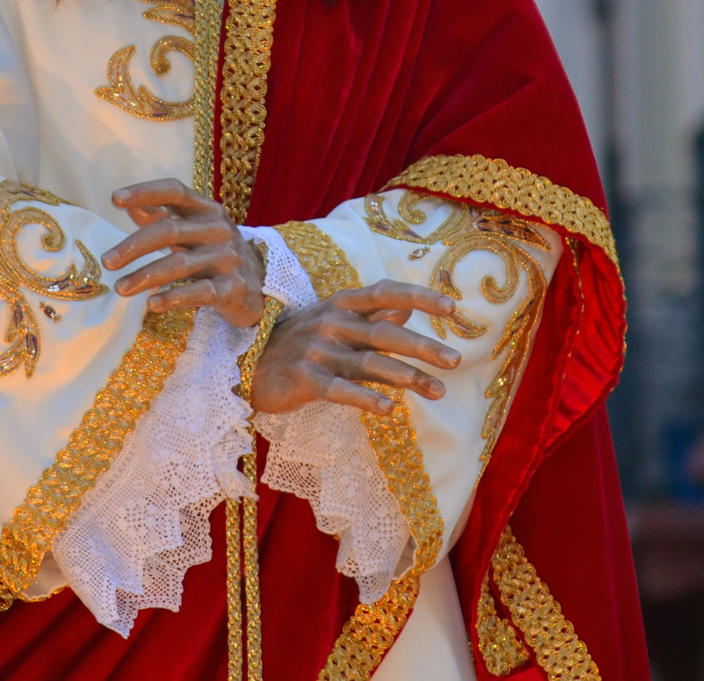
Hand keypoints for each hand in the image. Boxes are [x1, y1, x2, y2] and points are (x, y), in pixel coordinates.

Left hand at [102, 179, 265, 328]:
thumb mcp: (194, 231)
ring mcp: (228, 259)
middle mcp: (219, 229)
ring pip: (180, 264)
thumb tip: (128, 203)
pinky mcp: (233, 289)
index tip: (114, 198)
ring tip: (120, 288)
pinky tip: (152, 304)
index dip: (145, 192)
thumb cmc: (216, 254)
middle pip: (170, 230)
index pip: (175, 192)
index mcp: (207, 210)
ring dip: (145, 276)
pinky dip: (173, 298)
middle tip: (107, 262)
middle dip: (134, 246)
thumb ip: (163, 217)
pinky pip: (199, 292)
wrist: (260, 287)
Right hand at [251, 281, 460, 415]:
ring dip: (408, 377)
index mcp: (341, 303)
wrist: (248, 365)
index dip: (419, 297)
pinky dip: (366, 398)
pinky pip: (341, 390)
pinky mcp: (305, 380)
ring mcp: (318, 351)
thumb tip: (407, 310)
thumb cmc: (300, 342)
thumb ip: (370, 317)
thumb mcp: (334, 321)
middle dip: (423, 346)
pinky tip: (390, 409)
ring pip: (370, 363)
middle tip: (456, 360)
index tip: (452, 307)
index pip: (385, 293)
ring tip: (439, 391)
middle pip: (384, 333)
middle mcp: (331, 322)